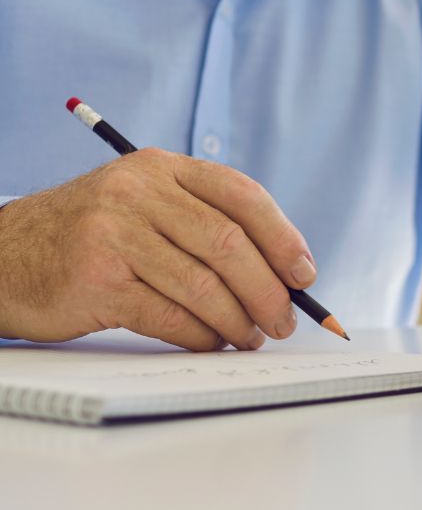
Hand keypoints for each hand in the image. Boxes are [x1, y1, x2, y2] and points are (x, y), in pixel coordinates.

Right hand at [0, 149, 317, 350]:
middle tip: (284, 320)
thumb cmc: (94, 237)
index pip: (242, 196)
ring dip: (238, 320)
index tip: (304, 274)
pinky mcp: (97, 279)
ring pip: (204, 285)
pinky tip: (213, 342)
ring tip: (251, 337)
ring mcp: (115, 233)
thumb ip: (204, 223)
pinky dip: (201, 336)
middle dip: (268, 290)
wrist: (6, 256)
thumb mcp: (145, 205)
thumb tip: (282, 271)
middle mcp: (139, 192)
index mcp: (162, 167)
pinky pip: (170, 315)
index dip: (283, 237)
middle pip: (230, 244)